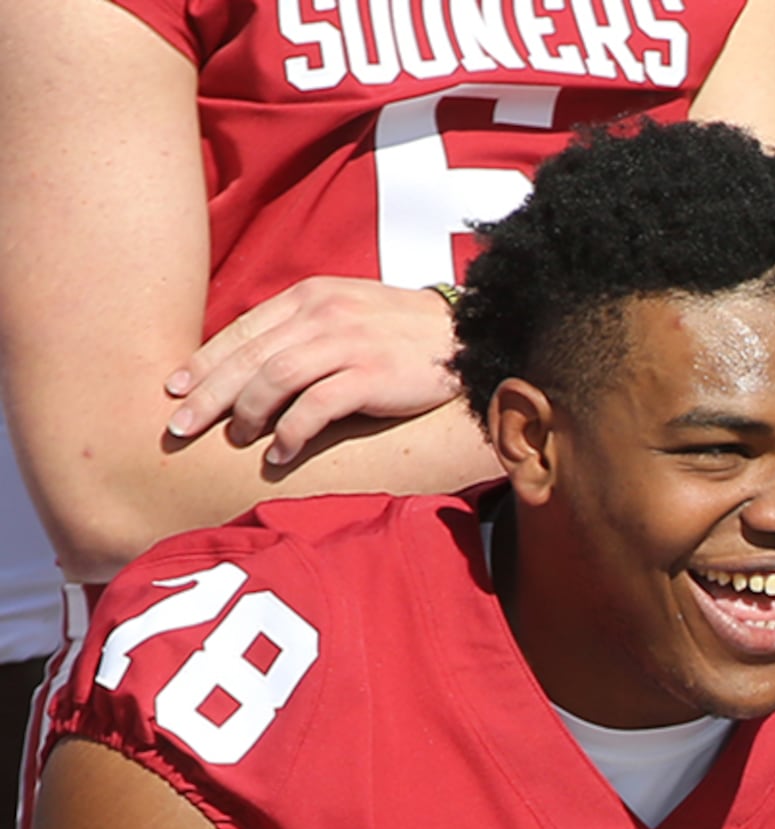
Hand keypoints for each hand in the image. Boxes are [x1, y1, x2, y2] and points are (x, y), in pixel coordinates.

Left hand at [167, 278, 466, 467]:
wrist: (468, 337)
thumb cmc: (404, 334)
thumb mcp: (348, 313)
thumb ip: (305, 330)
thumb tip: (259, 365)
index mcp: (309, 297)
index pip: (242, 330)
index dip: (204, 361)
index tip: (175, 389)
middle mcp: (322, 314)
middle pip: (249, 356)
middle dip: (208, 393)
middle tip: (178, 426)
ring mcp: (348, 343)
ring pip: (274, 378)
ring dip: (246, 413)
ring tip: (233, 441)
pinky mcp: (373, 375)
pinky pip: (318, 406)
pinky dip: (292, 432)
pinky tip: (279, 454)